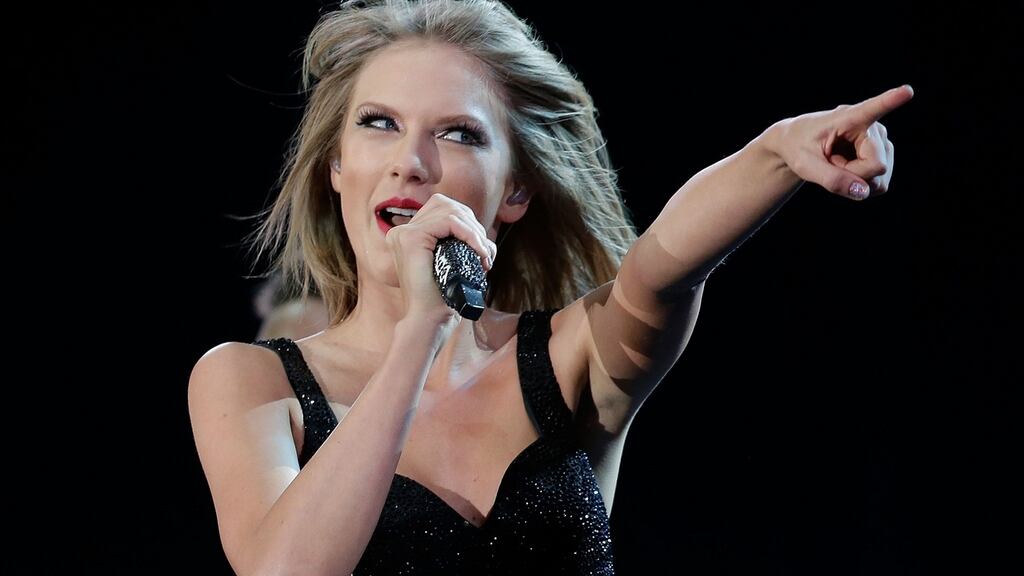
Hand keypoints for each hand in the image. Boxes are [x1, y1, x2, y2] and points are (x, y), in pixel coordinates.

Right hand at [385, 194, 496, 327]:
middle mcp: (402, 231)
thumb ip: (457, 244)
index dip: (468, 223)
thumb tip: (482, 233)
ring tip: (485, 254)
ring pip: (449, 211)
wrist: (429, 320)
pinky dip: (470, 234)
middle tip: (486, 252)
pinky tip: (480, 251)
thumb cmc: (443, 297)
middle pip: (446, 204)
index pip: (442, 210)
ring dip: (475, 231)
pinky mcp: (411, 238)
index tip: (483, 250)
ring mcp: (404, 233)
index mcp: (408, 236)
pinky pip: (449, 221)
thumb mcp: (451, 263)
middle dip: (473, 224)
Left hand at [770, 85, 913, 200]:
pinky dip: (861, 184)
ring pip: (879, 177)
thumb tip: (863, 192)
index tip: (906, 91)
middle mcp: (873, 126)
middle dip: (852, 174)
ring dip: (855, 179)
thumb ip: (831, 179)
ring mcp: (882, 141)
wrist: (797, 145)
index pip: (873, 108)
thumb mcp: (805, 165)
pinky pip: (880, 183)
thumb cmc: (798, 148)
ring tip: (837, 163)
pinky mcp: (885, 154)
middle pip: (876, 166)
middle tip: (831, 162)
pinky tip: (848, 171)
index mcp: (849, 118)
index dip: (891, 101)